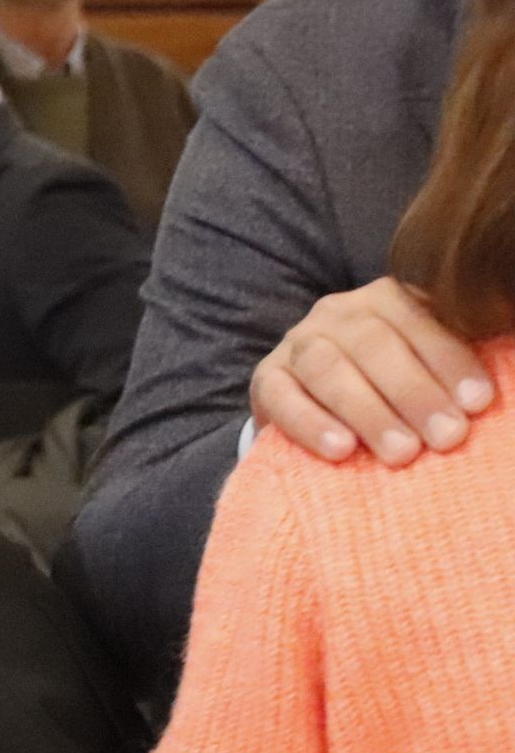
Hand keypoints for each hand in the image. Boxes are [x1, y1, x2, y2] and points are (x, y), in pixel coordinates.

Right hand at [249, 278, 494, 464]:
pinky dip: (311, 423)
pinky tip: (341, 450)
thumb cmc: (395, 390)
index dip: (449, 360)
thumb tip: (488, 393)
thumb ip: (454, 362)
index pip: (418, 318)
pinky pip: (282, 397)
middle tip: (448, 438)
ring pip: (327, 367)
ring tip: (402, 453)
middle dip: (414, 393)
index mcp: (387, 299)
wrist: (322, 405)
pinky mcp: (265, 379)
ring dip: (368, 412)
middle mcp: (338, 313)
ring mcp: (297, 343)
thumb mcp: (427, 364)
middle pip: (373, 343)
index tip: (478, 404)